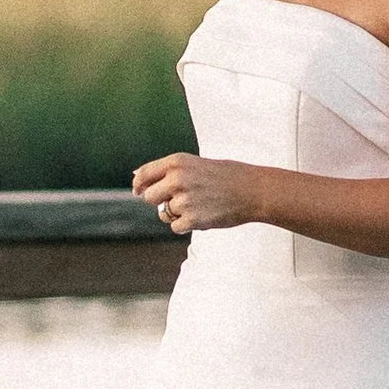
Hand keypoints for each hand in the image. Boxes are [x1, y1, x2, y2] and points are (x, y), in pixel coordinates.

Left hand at [134, 152, 266, 234]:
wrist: (253, 190)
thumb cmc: (225, 175)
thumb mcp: (194, 164)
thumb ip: (167, 170)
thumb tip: (136, 176)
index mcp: (177, 162)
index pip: (144, 174)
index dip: (138, 185)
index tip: (138, 191)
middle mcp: (177, 179)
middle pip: (149, 198)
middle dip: (160, 201)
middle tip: (179, 199)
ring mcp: (184, 200)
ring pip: (164, 214)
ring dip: (176, 213)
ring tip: (199, 205)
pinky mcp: (192, 219)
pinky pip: (176, 227)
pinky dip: (186, 225)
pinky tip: (203, 215)